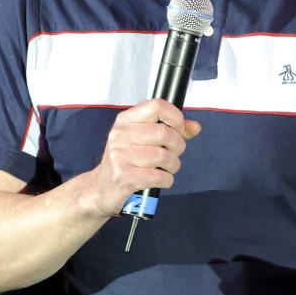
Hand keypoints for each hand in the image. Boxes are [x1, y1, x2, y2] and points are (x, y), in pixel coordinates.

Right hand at [82, 98, 200, 216]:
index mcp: (126, 120)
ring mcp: (120, 155)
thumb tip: (195, 127)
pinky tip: (160, 180)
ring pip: (163, 156)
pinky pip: (158, 176)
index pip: (157, 106)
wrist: (100, 188)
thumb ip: (171, 131)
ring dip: (173, 165)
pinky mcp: (123, 176)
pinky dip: (166, 180)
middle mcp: (120, 134)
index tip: (179, 129)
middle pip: (164, 133)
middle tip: (174, 154)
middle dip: (178, 146)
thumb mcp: (143, 140)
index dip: (175, 117)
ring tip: (166, 168)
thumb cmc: (125, 162)